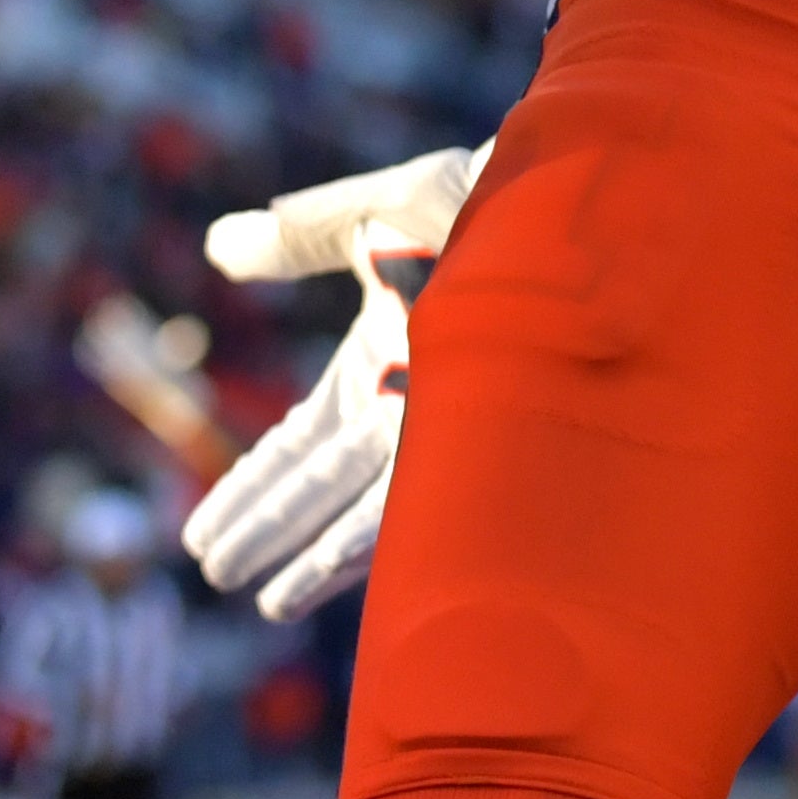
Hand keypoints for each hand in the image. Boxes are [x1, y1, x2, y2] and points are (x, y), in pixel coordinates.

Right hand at [177, 145, 481, 621]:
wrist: (593, 210)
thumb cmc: (500, 197)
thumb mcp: (391, 208)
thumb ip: (308, 232)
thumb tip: (218, 247)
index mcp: (381, 354)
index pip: (302, 441)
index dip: (253, 484)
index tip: (204, 528)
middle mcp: (409, 405)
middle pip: (318, 483)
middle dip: (265, 527)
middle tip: (212, 572)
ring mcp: (449, 431)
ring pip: (359, 509)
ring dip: (308, 555)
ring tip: (263, 601)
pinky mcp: (487, 450)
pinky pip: (419, 511)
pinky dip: (368, 548)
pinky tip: (334, 580)